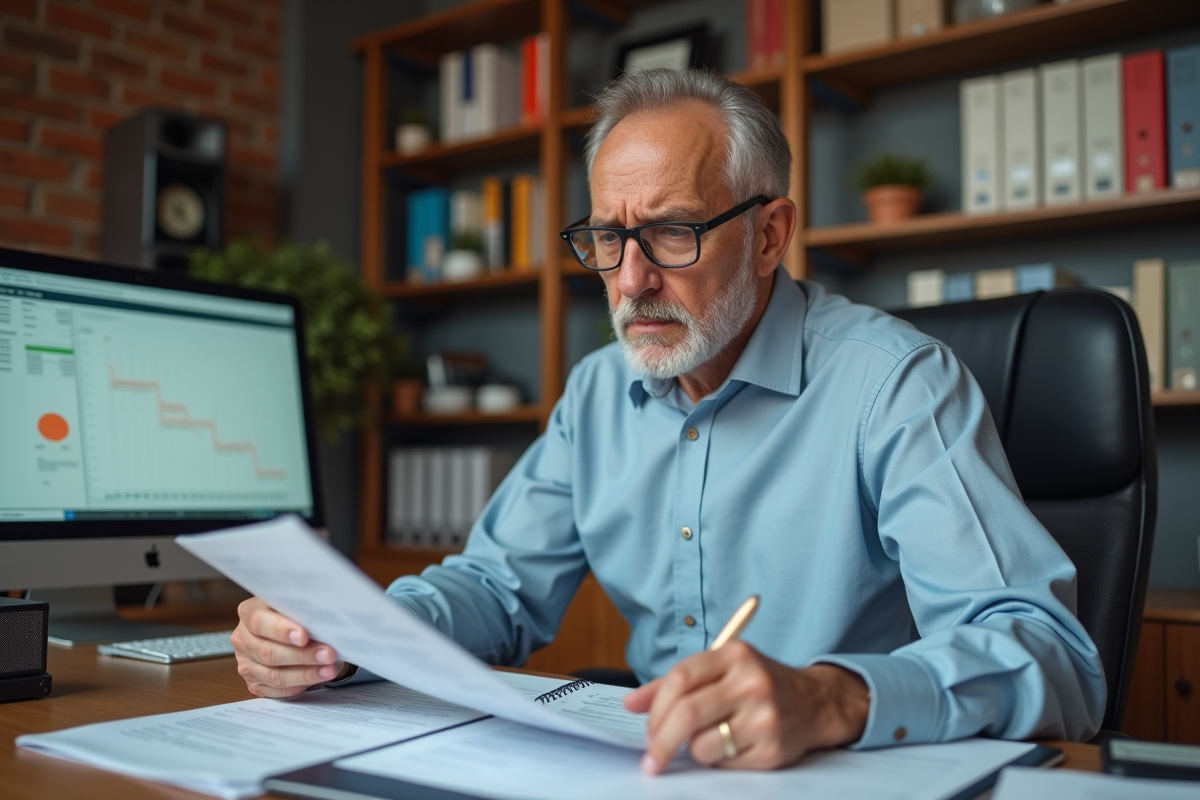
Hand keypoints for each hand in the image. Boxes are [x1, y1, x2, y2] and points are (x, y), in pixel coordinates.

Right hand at [231, 597, 343, 696]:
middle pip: (268, 652)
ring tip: (329, 669)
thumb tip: (323, 622)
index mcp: (248, 612)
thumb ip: (301, 610)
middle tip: (328, 654)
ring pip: (274, 675)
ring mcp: (246, 663)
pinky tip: (319, 677)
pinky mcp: (255, 683)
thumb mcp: (295, 603)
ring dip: (305, 673)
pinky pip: (277, 689)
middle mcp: (243, 639)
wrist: (288, 629)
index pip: (259, 622)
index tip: (304, 636)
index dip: (281, 630)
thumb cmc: (294, 613)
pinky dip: (301, 685)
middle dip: (302, 655)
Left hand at [623, 641, 869, 773]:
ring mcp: (765, 716)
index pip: (679, 679)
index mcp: (734, 654)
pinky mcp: (774, 749)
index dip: (655, 708)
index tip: (646, 731)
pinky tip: (733, 748)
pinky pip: (726, 764)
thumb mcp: (719, 671)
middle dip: (660, 742)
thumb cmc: (755, 685)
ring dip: (694, 751)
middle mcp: (751, 681)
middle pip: (687, 714)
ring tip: (708, 742)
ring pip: (703, 745)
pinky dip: (719, 761)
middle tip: (650, 760)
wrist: (815, 703)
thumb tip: (631, 703)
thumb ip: (673, 684)